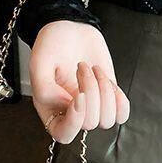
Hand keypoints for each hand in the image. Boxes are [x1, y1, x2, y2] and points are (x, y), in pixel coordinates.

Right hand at [29, 20, 129, 143]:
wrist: (71, 28)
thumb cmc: (52, 45)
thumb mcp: (39, 63)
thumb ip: (44, 89)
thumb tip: (66, 106)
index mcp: (51, 110)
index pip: (64, 134)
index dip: (75, 120)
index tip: (80, 95)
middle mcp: (73, 113)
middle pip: (90, 122)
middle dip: (90, 90)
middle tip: (81, 66)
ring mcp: (93, 106)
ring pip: (107, 120)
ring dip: (105, 91)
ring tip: (94, 70)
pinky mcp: (109, 96)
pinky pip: (122, 114)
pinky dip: (120, 101)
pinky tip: (111, 83)